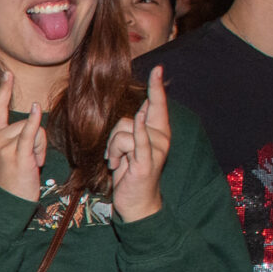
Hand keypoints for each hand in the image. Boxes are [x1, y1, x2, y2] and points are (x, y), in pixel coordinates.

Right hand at [0, 74, 46, 202]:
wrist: (9, 203)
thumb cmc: (12, 177)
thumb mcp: (8, 152)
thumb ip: (16, 133)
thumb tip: (34, 114)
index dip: (3, 90)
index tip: (7, 74)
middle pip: (24, 121)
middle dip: (36, 137)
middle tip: (30, 158)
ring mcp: (3, 148)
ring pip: (32, 130)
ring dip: (40, 146)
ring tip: (32, 163)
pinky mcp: (17, 156)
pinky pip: (29, 133)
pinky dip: (35, 123)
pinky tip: (36, 110)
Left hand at [108, 65, 172, 222]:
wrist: (137, 203)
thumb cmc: (131, 173)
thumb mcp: (130, 148)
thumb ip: (133, 129)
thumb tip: (138, 113)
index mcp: (158, 132)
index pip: (157, 105)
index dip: (157, 87)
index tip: (158, 69)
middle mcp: (160, 138)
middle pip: (128, 120)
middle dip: (114, 137)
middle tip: (115, 157)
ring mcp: (155, 150)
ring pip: (122, 133)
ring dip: (112, 150)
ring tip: (118, 165)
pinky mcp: (146, 162)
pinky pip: (137, 141)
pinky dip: (136, 132)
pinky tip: (140, 122)